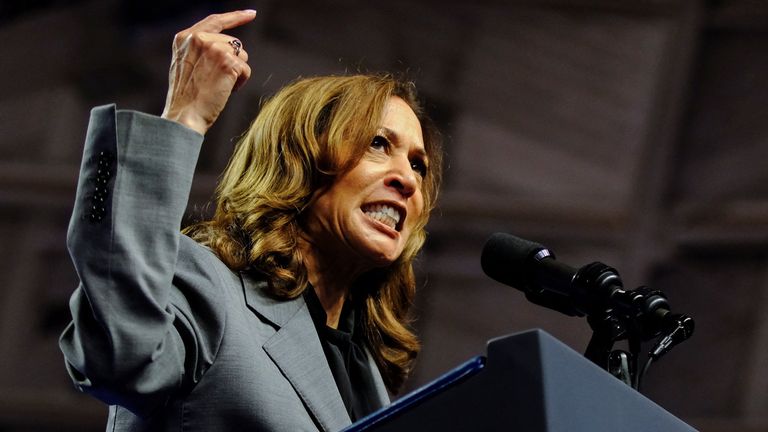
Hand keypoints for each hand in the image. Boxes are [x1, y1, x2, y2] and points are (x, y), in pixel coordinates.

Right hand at [161, 10, 255, 134]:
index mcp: (185, 37)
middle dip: (232, 61)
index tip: (250, 14)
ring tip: (218, 86)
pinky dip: (241, 82)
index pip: (214, 21)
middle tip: (216, 81)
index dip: (235, 17)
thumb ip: (200, 49)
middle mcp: (199, 38)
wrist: (184, 115)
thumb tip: (226, 45)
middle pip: (233, 42)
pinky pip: (246, 69)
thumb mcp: (185, 64)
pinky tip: (225, 90)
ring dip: (236, 72)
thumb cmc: (186, 97)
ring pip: (241, 55)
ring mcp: (214, 48)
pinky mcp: (228, 62)